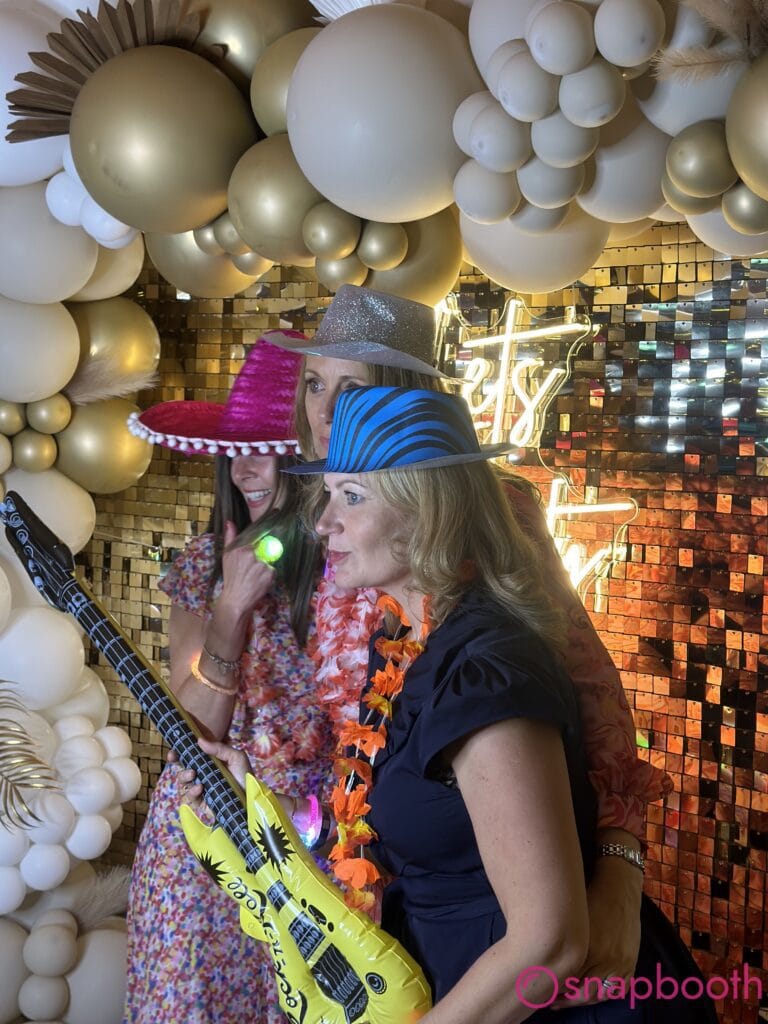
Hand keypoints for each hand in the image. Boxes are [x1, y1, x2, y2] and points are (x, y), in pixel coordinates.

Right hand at [175, 737, 253, 807]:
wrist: (250, 800)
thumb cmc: (244, 777)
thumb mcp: (236, 758)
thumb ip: (219, 748)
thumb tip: (199, 740)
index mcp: (209, 763)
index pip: (190, 756)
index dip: (179, 752)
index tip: (173, 750)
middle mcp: (202, 775)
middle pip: (182, 768)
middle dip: (176, 763)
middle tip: (175, 758)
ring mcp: (200, 789)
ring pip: (182, 783)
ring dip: (183, 776)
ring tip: (192, 775)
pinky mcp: (201, 803)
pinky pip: (188, 798)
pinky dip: (191, 792)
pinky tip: (199, 788)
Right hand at [217, 520, 274, 617]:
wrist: (236, 599)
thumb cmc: (230, 577)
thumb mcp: (227, 556)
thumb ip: (230, 538)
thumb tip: (229, 522)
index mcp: (242, 548)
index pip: (259, 534)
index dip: (267, 528)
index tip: (275, 515)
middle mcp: (252, 554)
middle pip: (265, 547)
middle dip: (263, 553)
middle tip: (254, 565)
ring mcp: (262, 564)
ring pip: (270, 559)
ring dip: (265, 565)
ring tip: (255, 575)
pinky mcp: (270, 573)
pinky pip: (273, 569)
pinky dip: (269, 575)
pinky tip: (260, 581)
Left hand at [551, 856, 641, 1006]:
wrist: (618, 888)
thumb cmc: (589, 898)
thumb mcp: (572, 919)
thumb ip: (562, 942)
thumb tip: (545, 963)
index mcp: (589, 947)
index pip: (568, 978)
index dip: (553, 986)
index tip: (541, 987)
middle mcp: (606, 959)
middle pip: (583, 992)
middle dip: (565, 999)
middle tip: (550, 1001)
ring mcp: (621, 964)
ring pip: (599, 995)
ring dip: (582, 1000)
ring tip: (566, 1001)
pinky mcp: (630, 964)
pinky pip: (617, 990)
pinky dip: (603, 996)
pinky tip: (589, 996)